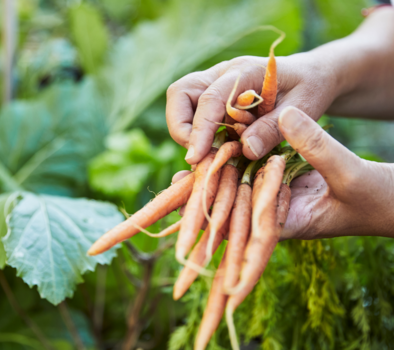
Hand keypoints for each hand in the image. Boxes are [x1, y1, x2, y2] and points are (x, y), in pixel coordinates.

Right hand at [166, 53, 338, 162]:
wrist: (314, 75)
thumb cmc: (312, 87)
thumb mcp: (304, 107)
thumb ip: (273, 128)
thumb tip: (245, 150)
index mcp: (246, 71)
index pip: (211, 99)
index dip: (199, 130)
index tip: (196, 158)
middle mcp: (224, 73)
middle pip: (181, 92)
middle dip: (180, 127)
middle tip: (198, 155)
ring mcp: (216, 82)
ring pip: (181, 100)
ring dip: (185, 129)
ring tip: (207, 153)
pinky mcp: (215, 94)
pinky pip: (191, 110)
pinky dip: (195, 131)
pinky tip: (214, 147)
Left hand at [171, 107, 393, 238]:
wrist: (388, 199)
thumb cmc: (376, 197)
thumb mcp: (348, 171)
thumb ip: (316, 147)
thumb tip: (283, 118)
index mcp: (287, 223)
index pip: (239, 226)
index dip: (210, 216)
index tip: (183, 202)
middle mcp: (276, 216)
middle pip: (232, 211)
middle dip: (204, 201)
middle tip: (170, 188)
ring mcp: (279, 201)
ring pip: (240, 191)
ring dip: (216, 181)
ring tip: (185, 172)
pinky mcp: (285, 186)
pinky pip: (256, 175)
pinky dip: (239, 164)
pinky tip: (219, 154)